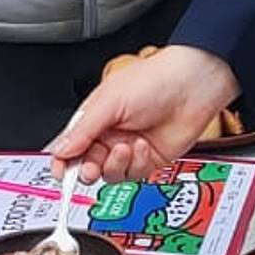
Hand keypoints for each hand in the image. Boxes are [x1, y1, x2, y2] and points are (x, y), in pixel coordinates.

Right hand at [48, 46, 240, 182]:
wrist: (194, 84)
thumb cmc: (154, 79)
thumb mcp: (110, 101)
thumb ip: (83, 130)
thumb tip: (60, 150)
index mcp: (95, 117)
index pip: (70, 145)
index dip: (63, 161)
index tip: (61, 173)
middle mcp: (110, 134)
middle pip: (87, 164)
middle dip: (87, 169)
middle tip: (91, 167)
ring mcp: (129, 148)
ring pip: (109, 174)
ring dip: (115, 164)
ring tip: (126, 146)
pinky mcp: (149, 160)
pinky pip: (133, 175)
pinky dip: (136, 163)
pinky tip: (144, 146)